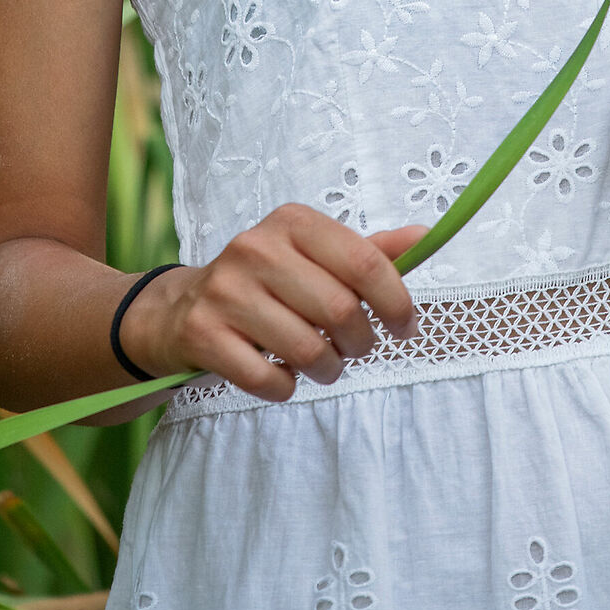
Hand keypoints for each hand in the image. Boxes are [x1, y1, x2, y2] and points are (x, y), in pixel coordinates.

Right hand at [128, 204, 429, 401]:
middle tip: (355, 349)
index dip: (397, 302)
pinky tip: (282, 375)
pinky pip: (267, 379)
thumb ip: (370, 252)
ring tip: (323, 363)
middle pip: (340, 310)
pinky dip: (286, 388)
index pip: (365, 262)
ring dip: (327, 369)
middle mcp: (256, 247)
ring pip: (306, 349)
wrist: (182, 308)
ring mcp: (225, 290)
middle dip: (361, 342)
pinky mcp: (203, 334)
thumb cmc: (268, 282)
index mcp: (293, 222)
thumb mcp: (315, 256)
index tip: (406, 327)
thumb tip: (427, 237)